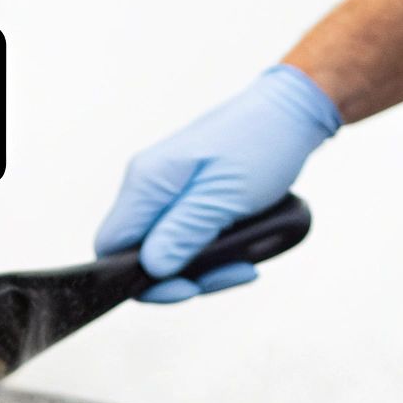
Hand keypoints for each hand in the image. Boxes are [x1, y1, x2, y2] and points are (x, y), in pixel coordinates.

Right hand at [95, 64, 339, 302]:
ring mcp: (167, 190)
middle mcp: (149, 186)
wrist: (291, 113)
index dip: (141, 280)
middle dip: (182, 276)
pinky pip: (187, 236)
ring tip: (246, 265)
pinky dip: (214, 252)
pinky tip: (245, 254)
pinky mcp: (187, 195)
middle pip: (141, 254)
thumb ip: (183, 233)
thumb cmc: (261, 144)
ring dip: (205, 268)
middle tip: (229, 275)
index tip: (185, 289)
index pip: (111, 246)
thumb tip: (152, 269)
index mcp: (148, 181)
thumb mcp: (224, 197)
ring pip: (167, 250)